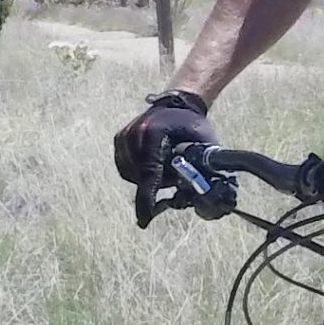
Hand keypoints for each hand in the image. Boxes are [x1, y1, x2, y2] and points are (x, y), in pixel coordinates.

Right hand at [114, 88, 216, 223]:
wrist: (176, 103)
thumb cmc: (193, 125)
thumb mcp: (205, 143)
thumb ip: (202, 168)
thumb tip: (201, 195)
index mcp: (154, 133)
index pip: (150, 173)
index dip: (147, 199)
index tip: (144, 220)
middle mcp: (133, 134)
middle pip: (142, 178)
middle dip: (159, 184)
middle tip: (177, 176)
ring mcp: (123, 137)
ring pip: (133, 176)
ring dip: (149, 179)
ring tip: (167, 163)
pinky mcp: (118, 141)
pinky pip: (127, 169)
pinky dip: (140, 172)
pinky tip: (155, 162)